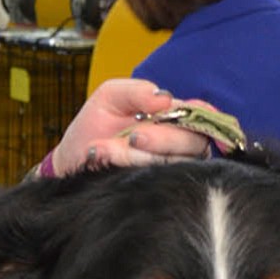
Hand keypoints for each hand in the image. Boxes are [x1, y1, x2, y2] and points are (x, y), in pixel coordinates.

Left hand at [50, 79, 209, 176]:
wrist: (72, 157)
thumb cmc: (96, 124)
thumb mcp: (111, 96)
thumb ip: (137, 91)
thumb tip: (165, 99)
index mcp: (175, 117)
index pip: (203, 114)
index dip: (206, 116)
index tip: (180, 114)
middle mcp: (180, 144)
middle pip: (193, 142)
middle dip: (162, 139)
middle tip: (133, 135)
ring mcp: (169, 168)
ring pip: (172, 163)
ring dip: (136, 155)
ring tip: (103, 148)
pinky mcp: (154, 187)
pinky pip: (153, 179)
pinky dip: (126, 166)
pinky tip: (104, 157)